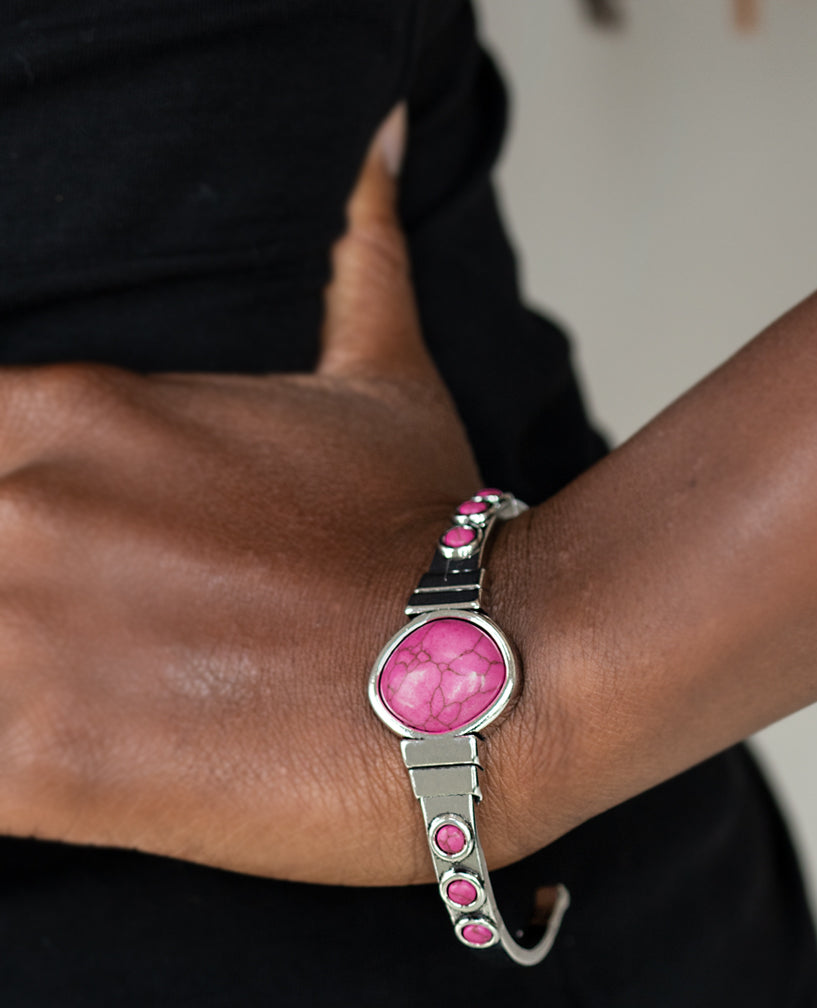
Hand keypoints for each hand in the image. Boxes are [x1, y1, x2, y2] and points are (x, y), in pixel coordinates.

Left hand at [0, 107, 555, 886]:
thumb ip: (353, 260)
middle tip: (114, 647)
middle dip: (20, 601)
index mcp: (71, 414)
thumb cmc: (432, 544)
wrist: (492, 683)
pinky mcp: (43, 766)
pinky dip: (12, 776)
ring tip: (111, 705)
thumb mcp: (380, 381)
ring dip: (12, 679)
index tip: (75, 564)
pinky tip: (84, 775)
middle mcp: (25, 509)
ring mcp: (24, 637)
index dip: (16, 517)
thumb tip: (381, 145)